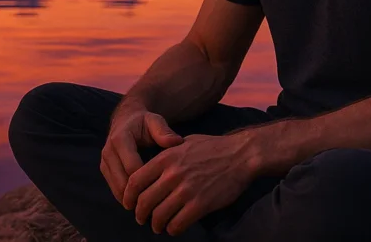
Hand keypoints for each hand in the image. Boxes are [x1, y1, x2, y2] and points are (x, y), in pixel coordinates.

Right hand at [101, 108, 182, 205]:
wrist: (126, 119)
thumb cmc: (143, 122)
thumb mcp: (155, 121)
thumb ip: (164, 132)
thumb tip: (177, 142)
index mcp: (120, 139)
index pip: (132, 167)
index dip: (147, 181)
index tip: (164, 190)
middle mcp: (109, 151)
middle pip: (122, 182)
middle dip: (139, 195)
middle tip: (158, 205)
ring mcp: (104, 161)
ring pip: (116, 188)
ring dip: (132, 200)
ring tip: (150, 206)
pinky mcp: (104, 168)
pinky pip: (113, 188)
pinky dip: (126, 197)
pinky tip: (141, 201)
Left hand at [124, 133, 254, 235]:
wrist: (241, 155)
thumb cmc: (214, 148)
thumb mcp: (185, 142)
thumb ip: (167, 153)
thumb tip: (153, 164)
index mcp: (166, 158)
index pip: (135, 181)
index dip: (128, 196)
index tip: (129, 203)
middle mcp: (172, 174)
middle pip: (144, 201)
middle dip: (140, 214)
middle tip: (142, 218)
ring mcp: (186, 190)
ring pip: (159, 216)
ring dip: (156, 224)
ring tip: (158, 226)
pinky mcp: (200, 204)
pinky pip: (177, 224)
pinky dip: (172, 229)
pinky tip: (174, 227)